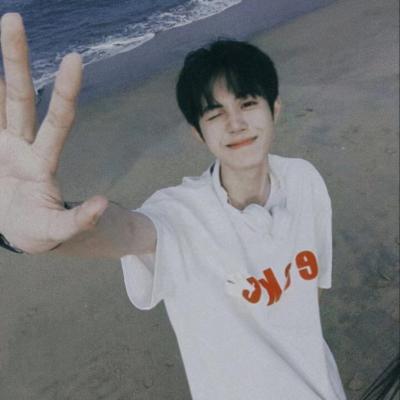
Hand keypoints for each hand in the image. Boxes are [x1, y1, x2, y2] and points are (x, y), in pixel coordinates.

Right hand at [0, 13, 107, 253]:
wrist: (18, 229)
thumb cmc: (40, 229)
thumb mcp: (59, 230)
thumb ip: (79, 221)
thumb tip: (103, 205)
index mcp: (41, 162)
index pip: (58, 121)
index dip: (65, 93)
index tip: (75, 59)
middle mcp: (21, 145)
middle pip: (18, 97)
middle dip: (15, 60)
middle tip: (14, 19)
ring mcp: (1, 145)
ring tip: (2, 29)